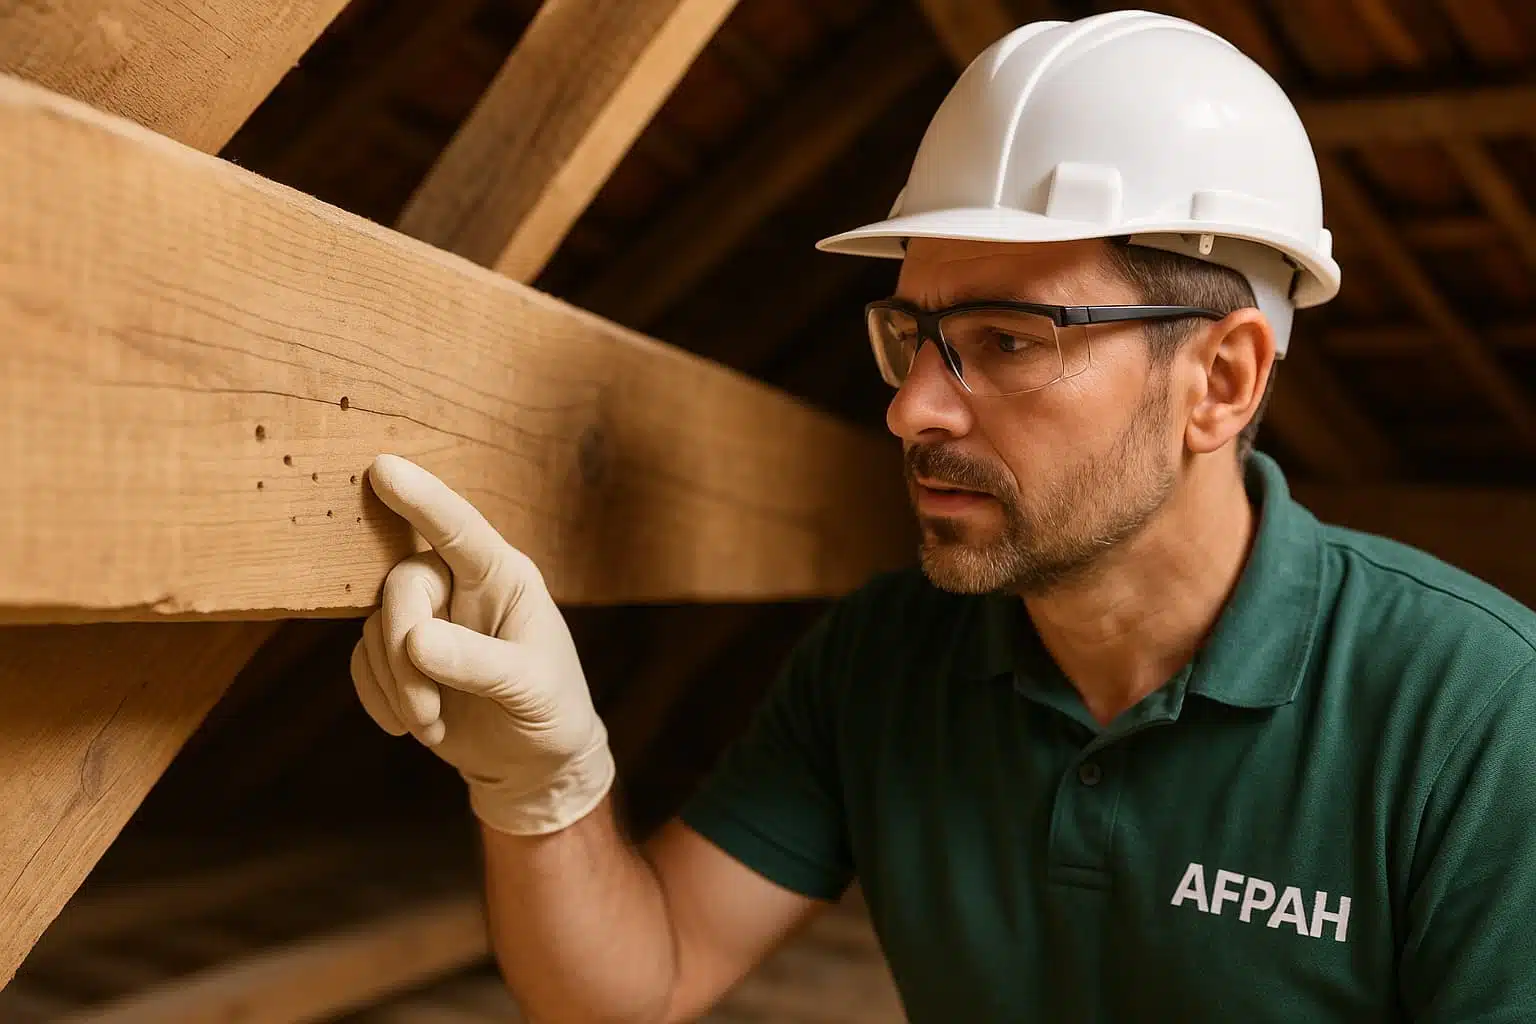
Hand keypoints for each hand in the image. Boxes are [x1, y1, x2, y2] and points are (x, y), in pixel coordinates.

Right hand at [350, 454, 614, 835]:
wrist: (533, 762)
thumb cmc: (549, 709)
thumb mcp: (529, 687)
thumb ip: (478, 662)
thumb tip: (414, 640)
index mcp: (505, 576)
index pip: (460, 529)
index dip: (423, 499)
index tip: (384, 468)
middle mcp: (461, 586)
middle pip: (402, 585)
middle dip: (404, 649)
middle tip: (426, 711)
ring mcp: (427, 618)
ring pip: (375, 628)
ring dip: (396, 686)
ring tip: (433, 724)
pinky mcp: (397, 655)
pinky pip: (361, 661)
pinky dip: (380, 698)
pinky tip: (415, 727)